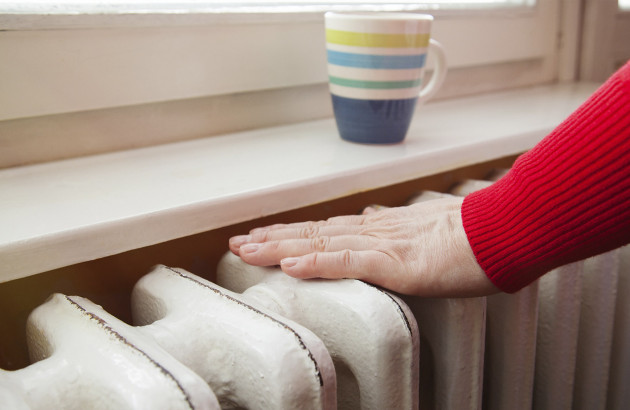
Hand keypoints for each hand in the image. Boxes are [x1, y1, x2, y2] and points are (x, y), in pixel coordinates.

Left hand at [229, 197, 498, 296]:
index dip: (294, 233)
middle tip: (238, 242)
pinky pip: (349, 261)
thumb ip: (396, 228)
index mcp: (381, 227)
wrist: (505, 230)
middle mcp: (374, 230)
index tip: (266, 236)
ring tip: (247, 250)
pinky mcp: (397, 261)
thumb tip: (372, 219)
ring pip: (321, 242)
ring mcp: (383, 244)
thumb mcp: (428, 230)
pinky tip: (290, 264)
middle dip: (272, 238)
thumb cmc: (474, 233)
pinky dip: (317, 261)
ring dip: (280, 246)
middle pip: (314, 232)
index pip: (327, 229)